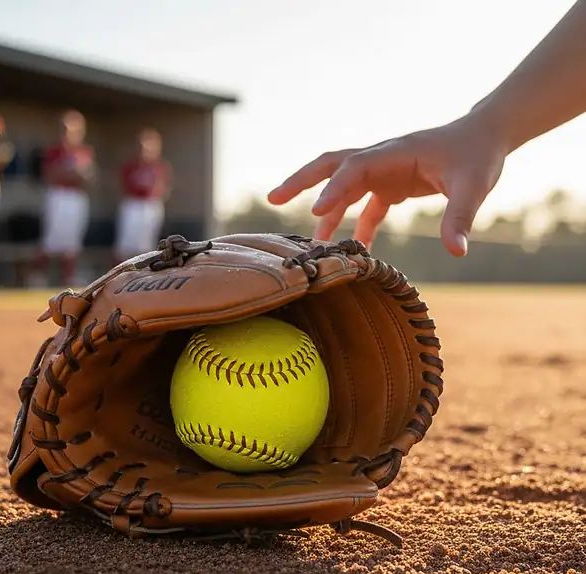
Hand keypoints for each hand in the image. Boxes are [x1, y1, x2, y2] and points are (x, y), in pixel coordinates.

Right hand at [268, 114, 508, 255]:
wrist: (485, 137)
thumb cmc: (479, 155)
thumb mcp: (474, 186)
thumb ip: (460, 218)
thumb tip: (456, 252)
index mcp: (395, 152)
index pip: (354, 167)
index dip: (333, 189)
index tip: (315, 213)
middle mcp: (382, 159)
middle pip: (331, 165)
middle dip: (301, 181)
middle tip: (273, 199)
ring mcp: (383, 172)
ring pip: (342, 187)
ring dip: (325, 211)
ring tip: (312, 243)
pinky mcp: (390, 185)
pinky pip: (364, 207)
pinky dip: (355, 226)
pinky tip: (355, 250)